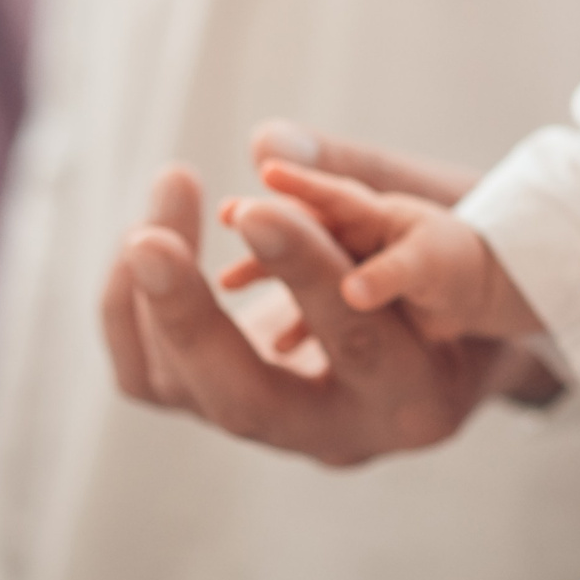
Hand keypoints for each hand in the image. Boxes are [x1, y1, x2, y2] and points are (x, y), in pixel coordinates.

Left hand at [102, 161, 506, 465]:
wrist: (445, 339)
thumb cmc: (448, 264)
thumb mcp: (435, 215)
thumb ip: (357, 177)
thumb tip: (267, 145)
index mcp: (419, 398)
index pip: (357, 341)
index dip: (306, 273)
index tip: (256, 209)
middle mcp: (343, 434)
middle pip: (246, 402)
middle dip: (190, 318)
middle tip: (150, 239)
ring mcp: (279, 433)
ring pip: (184, 392)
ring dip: (152, 299)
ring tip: (159, 207)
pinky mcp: (231, 408)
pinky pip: (154, 379)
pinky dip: (131, 313)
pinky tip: (144, 242)